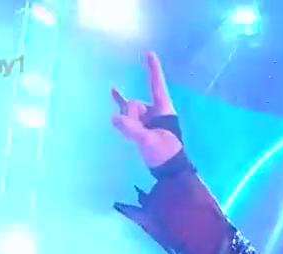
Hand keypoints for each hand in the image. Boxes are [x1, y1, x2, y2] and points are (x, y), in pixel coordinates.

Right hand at [110, 52, 182, 167]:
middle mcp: (155, 112)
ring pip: (130, 112)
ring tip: (135, 135)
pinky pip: (128, 115)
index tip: (149, 53)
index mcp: (163, 110)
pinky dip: (121, 108)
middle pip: (135, 104)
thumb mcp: (150, 141)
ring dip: (127, 120)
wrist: (170, 171)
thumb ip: (132, 129)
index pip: (157, 85)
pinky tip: (113, 92)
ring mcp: (147, 120)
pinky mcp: (141, 128)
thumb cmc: (165, 153)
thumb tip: (115, 118)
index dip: (153, 70)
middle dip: (131, 116)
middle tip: (140, 134)